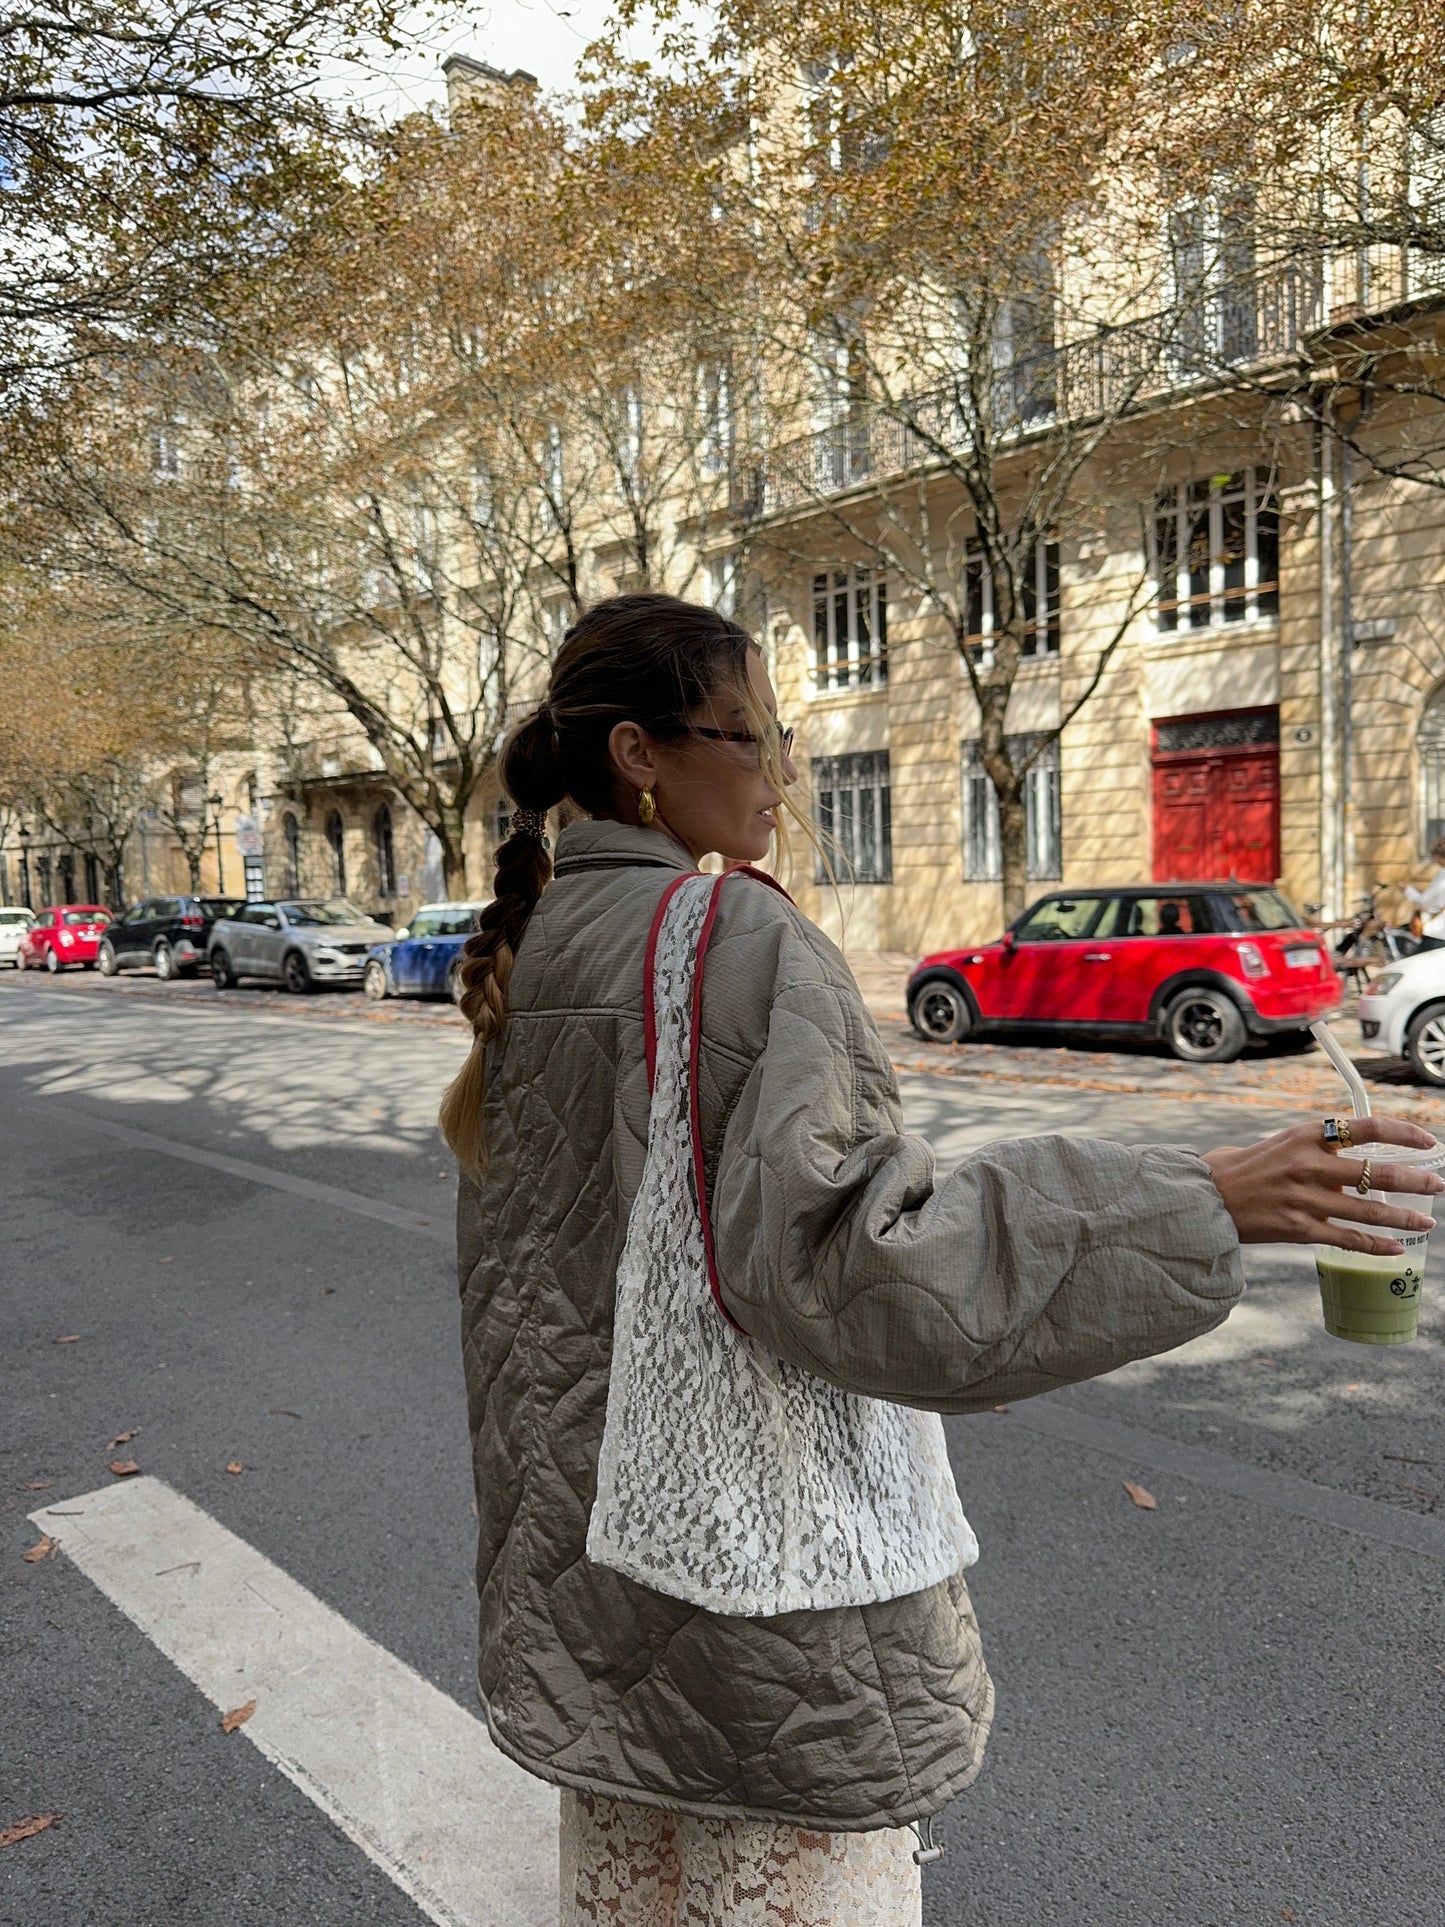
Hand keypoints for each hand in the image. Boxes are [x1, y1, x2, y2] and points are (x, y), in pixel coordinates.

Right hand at [1202, 1115, 1442, 1252]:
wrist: (1204, 1196)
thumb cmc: (1241, 1168)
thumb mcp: (1280, 1143)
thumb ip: (1316, 1148)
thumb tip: (1349, 1155)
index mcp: (1305, 1136)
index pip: (1366, 1127)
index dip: (1403, 1133)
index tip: (1427, 1141)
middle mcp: (1309, 1165)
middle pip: (1378, 1173)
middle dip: (1416, 1181)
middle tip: (1437, 1185)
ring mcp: (1306, 1199)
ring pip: (1369, 1211)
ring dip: (1404, 1216)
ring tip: (1426, 1220)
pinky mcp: (1299, 1228)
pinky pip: (1348, 1239)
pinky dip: (1376, 1245)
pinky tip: (1396, 1247)